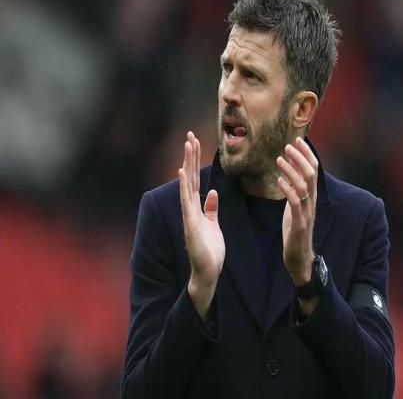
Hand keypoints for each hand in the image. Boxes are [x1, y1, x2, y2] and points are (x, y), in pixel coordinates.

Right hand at [179, 131, 224, 317]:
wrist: (208, 272)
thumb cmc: (210, 251)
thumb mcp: (213, 225)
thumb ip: (212, 209)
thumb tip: (213, 193)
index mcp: (197, 208)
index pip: (195, 180)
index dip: (195, 162)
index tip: (195, 143)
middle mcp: (190, 208)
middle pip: (190, 177)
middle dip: (190, 156)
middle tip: (190, 135)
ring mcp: (189, 215)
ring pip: (187, 184)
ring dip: (187, 164)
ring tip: (188, 145)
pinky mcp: (191, 224)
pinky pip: (187, 202)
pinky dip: (184, 186)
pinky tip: (183, 171)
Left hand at [276, 137, 318, 286]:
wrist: (300, 258)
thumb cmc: (296, 232)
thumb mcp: (294, 207)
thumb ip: (294, 191)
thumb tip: (288, 174)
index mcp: (311, 197)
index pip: (314, 170)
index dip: (307, 155)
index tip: (297, 141)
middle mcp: (311, 202)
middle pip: (311, 174)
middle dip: (300, 158)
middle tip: (288, 145)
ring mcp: (306, 212)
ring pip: (303, 185)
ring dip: (291, 170)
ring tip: (279, 159)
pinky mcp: (299, 223)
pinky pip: (295, 202)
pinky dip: (287, 189)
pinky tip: (278, 180)